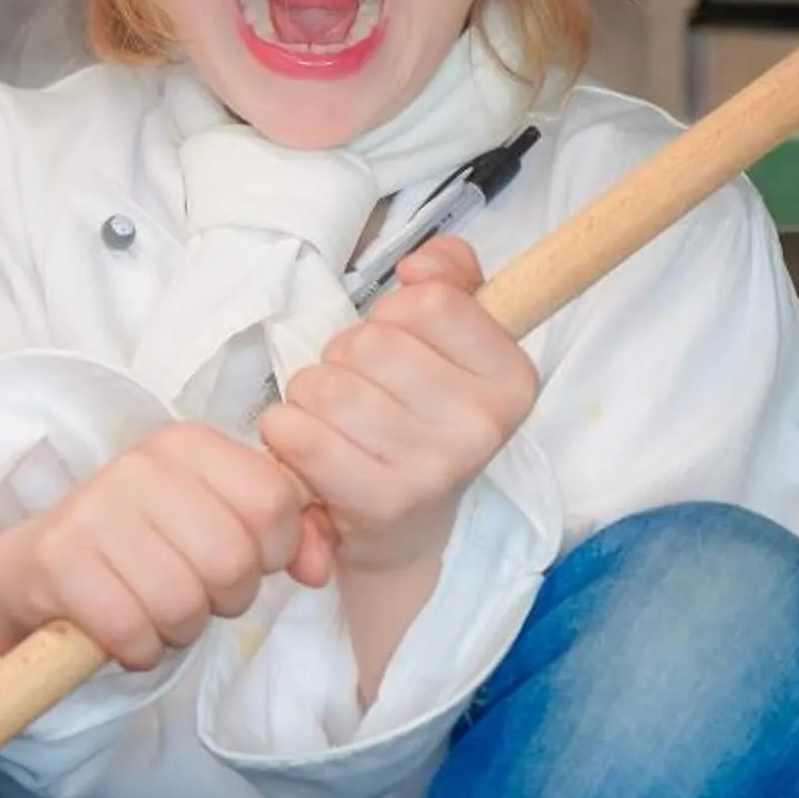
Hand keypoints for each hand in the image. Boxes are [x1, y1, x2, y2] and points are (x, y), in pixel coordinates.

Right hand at [0, 423, 334, 665]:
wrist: (40, 570)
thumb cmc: (147, 548)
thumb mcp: (219, 525)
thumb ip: (287, 536)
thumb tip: (316, 566)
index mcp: (189, 445)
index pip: (273, 501)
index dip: (273, 551)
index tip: (245, 560)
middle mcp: (140, 466)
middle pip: (232, 559)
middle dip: (225, 598)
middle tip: (197, 594)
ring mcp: (93, 510)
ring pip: (182, 603)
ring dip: (179, 629)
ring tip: (158, 611)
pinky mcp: (58, 561)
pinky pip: (130, 630)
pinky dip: (137, 649)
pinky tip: (125, 630)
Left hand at [260, 237, 537, 574]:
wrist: (407, 531)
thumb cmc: (421, 420)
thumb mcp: (453, 341)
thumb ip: (450, 277)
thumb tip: (419, 266)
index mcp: (512, 377)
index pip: (429, 302)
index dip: (395, 316)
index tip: (403, 350)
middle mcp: (484, 426)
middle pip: (372, 343)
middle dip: (346, 358)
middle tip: (361, 394)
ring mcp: (436, 469)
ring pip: (330, 385)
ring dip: (312, 395)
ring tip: (334, 423)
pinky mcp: (382, 503)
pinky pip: (302, 434)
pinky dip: (286, 431)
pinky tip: (305, 446)